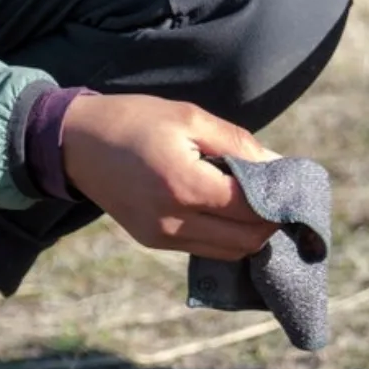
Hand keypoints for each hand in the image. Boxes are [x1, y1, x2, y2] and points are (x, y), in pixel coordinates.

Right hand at [62, 94, 279, 259]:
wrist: (73, 142)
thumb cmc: (135, 121)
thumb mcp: (190, 118)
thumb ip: (239, 145)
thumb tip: (279, 167)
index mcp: (184, 186)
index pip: (252, 208)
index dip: (281, 200)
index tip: (295, 185)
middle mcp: (173, 221)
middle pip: (247, 238)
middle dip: (272, 221)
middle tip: (282, 196)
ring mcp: (161, 237)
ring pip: (230, 251)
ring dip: (252, 233)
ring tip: (259, 204)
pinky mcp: (153, 241)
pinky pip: (206, 248)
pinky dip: (228, 236)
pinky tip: (231, 212)